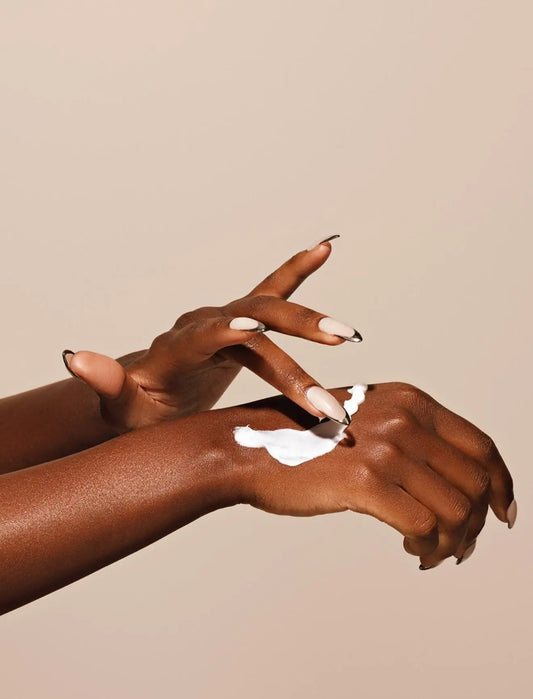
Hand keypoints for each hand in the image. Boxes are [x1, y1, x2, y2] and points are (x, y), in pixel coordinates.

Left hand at [63, 237, 361, 432]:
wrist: (149, 403)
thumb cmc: (137, 415)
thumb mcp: (119, 411)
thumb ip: (105, 384)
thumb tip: (73, 356)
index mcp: (175, 351)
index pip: (204, 337)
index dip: (227, 330)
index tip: (254, 327)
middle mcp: (201, 326)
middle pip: (251, 323)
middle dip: (292, 337)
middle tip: (333, 346)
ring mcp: (222, 319)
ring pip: (270, 313)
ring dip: (309, 323)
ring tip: (346, 334)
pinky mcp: (240, 322)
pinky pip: (271, 293)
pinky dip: (295, 272)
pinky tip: (324, 248)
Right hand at [226, 382, 515, 567]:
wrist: (247, 448)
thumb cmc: (303, 443)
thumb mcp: (367, 423)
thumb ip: (411, 442)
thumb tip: (457, 486)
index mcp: (411, 400)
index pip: (481, 446)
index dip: (502, 484)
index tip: (504, 514)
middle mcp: (405, 418)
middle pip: (475, 482)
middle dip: (477, 523)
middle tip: (460, 548)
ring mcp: (386, 447)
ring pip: (457, 508)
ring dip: (453, 541)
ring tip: (432, 552)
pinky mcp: (365, 481)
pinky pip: (426, 525)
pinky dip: (429, 545)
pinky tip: (413, 550)